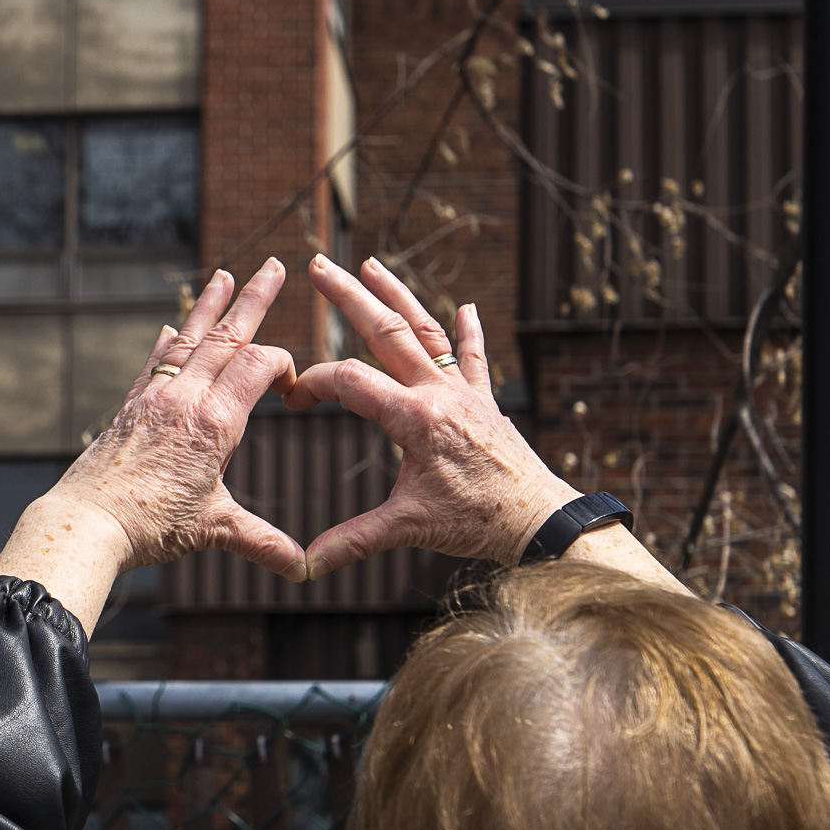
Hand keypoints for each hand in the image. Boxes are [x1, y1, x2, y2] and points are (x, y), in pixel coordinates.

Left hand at [0, 260, 305, 630]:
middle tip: (275, 266)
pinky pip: (154, 363)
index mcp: (215, 422)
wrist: (87, 524)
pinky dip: (166, 341)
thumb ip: (261, 542)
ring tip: (225, 275)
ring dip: (210, 306)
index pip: (259, 365)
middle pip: (227, 336)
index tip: (292, 390)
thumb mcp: (214, 530)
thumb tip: (303, 569)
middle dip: (254, 299)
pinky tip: (170, 325)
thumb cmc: (150, 527)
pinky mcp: (130, 407)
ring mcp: (155, 398)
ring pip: (189, 339)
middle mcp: (185, 399)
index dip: (284, 366)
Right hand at [285, 255, 577, 573]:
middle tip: (318, 264)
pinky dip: (468, 331)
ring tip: (371, 264)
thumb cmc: (475, 522)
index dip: (314, 383)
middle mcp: (440, 392)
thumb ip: (353, 542)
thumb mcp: (407, 529)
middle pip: (387, 330)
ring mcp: (465, 392)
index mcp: (415, 417)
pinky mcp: (485, 401)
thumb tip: (306, 565)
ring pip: (426, 329)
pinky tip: (467, 306)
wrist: (537, 520)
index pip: (351, 381)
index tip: (291, 397)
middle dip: (348, 296)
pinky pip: (474, 357)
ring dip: (397, 294)